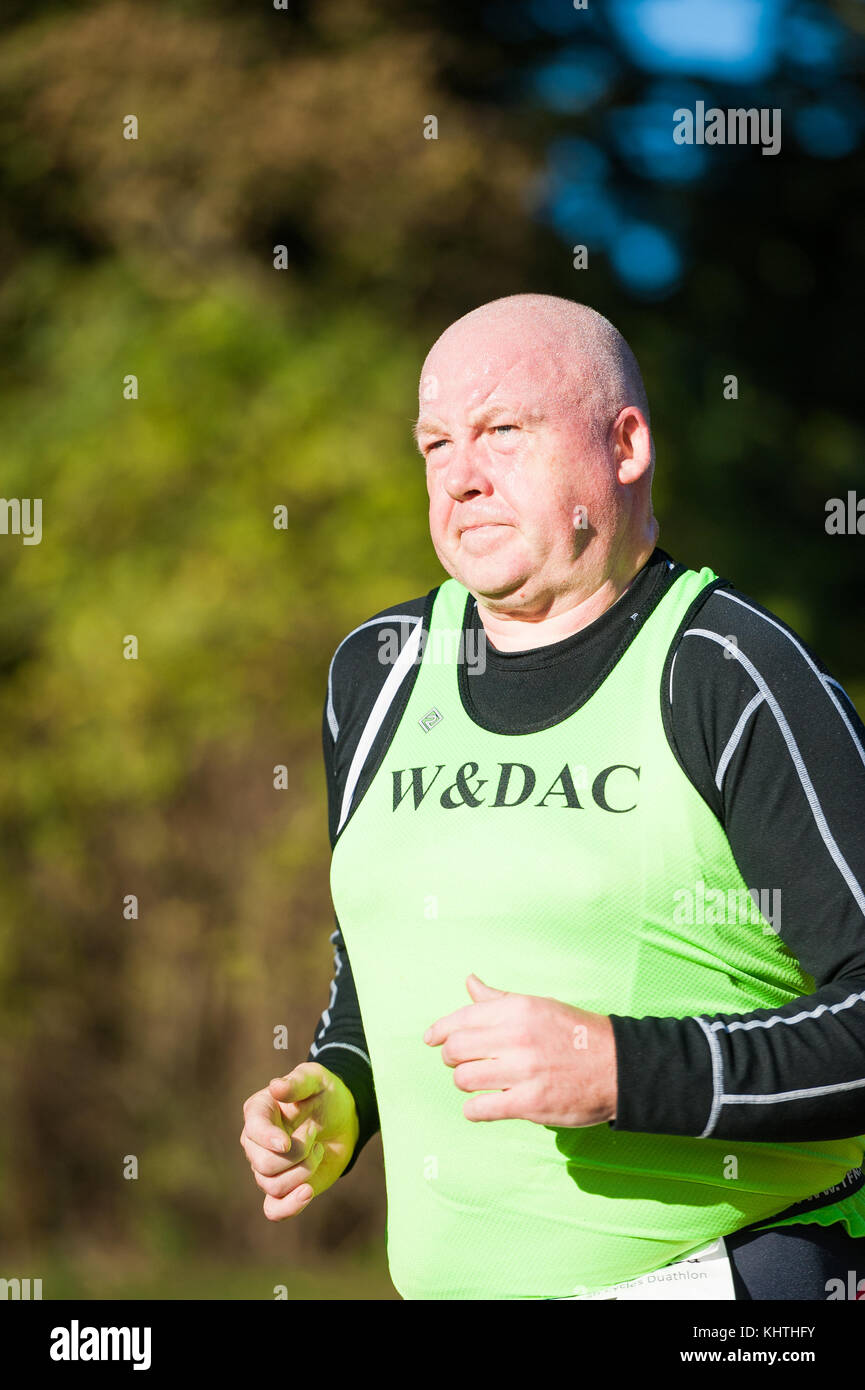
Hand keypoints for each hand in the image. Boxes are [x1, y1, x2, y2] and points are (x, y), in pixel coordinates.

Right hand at [240, 1062, 359, 1220]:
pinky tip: (307, 1192)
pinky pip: (273, 1210)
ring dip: (304, 1171)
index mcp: (258, 1112)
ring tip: (318, 1149)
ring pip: (273, 1185)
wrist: (341, 1120)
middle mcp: (255, 1143)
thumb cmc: (324, 1094)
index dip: (267, 1139)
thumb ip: (298, 1082)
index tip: (286, 1143)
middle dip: (298, 1153)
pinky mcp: (282, 1188)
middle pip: (264, 1164)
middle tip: (315, 1132)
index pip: (253, 1130)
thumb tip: (275, 1087)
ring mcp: (267, 1167)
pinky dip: (288, 1207)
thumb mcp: (316, 1079)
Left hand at [423, 974, 616, 1126]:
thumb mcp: (537, 1006)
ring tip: (480, 1083)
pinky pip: (480, 1109)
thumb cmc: (575, 1034)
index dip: (439, 1030)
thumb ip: (498, 999)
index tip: (431, 1039)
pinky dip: (475, 1110)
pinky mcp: (529, 1102)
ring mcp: (522, 1071)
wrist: (617, 1066)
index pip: (461, 1019)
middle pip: (455, 1049)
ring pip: (463, 1079)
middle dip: (452, 1057)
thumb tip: (469, 982)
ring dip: (466, 1083)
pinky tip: (484, 1105)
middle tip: (462, 1062)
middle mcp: (516, 1037)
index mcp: (516, 1009)